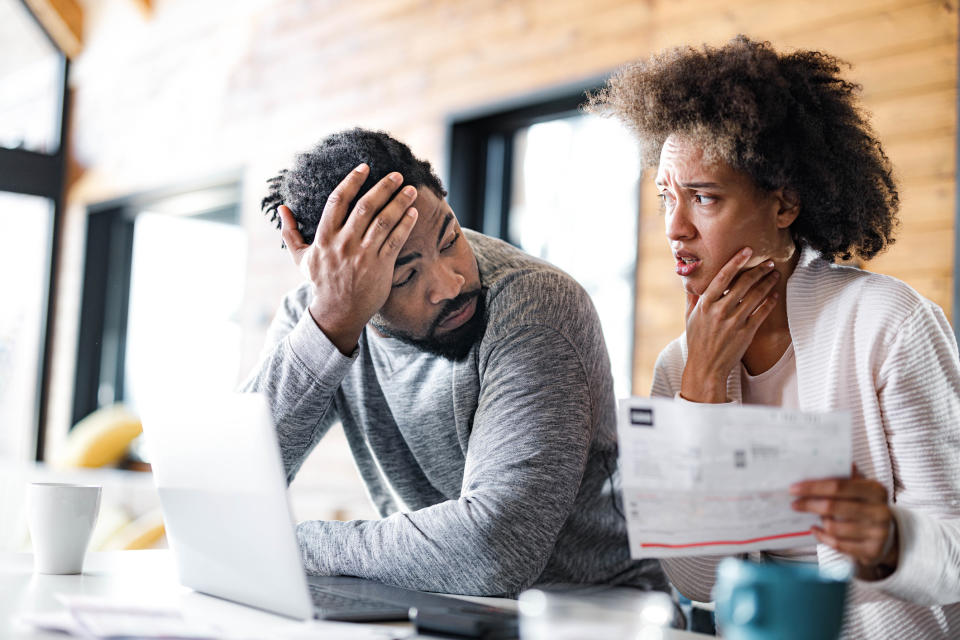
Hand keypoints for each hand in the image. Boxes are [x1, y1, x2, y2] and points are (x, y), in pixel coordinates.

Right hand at [278, 164, 419, 354]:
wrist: (337, 312)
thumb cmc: (321, 282)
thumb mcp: (300, 258)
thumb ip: (290, 232)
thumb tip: (281, 208)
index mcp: (324, 237)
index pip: (337, 200)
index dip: (352, 181)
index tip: (364, 167)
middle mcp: (344, 243)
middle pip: (365, 206)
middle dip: (383, 187)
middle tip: (396, 175)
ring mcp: (363, 254)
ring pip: (384, 220)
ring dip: (399, 202)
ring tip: (410, 189)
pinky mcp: (380, 266)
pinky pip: (395, 240)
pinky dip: (405, 224)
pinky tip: (413, 212)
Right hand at [680, 248, 779, 401]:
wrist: (706, 367)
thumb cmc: (697, 341)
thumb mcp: (689, 318)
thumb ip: (693, 298)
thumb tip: (691, 281)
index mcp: (705, 304)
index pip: (722, 277)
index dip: (736, 261)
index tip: (747, 251)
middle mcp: (720, 311)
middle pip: (743, 283)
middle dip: (759, 270)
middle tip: (769, 262)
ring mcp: (734, 322)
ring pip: (756, 296)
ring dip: (768, 283)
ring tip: (774, 275)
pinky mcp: (746, 332)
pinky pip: (762, 312)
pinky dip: (770, 301)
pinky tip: (774, 294)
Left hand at [790, 465, 898, 577]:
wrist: (887, 536)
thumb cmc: (865, 506)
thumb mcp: (860, 489)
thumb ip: (844, 477)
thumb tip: (820, 461)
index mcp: (876, 490)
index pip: (838, 486)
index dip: (813, 487)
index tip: (793, 488)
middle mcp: (880, 511)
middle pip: (832, 507)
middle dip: (808, 504)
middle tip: (793, 504)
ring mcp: (878, 533)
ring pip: (833, 527)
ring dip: (820, 522)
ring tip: (815, 517)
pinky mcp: (873, 551)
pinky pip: (838, 544)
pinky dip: (822, 537)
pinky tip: (816, 530)